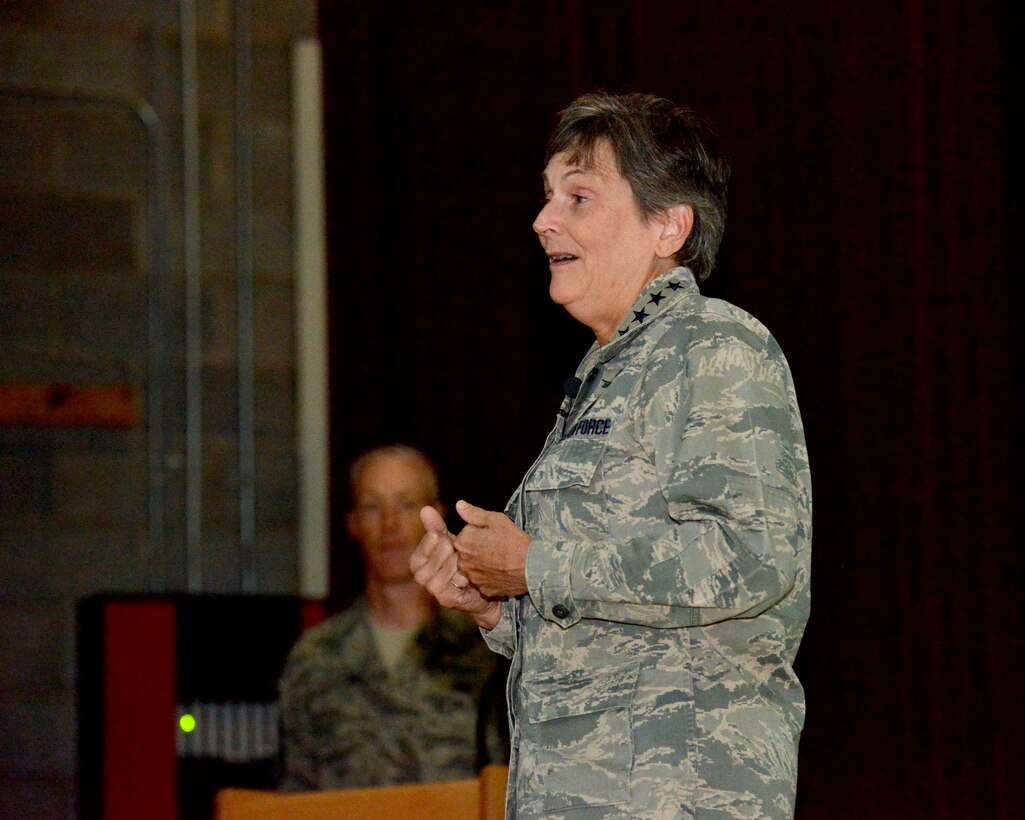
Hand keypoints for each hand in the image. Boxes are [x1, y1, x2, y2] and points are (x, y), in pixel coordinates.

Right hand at [410, 506, 500, 628]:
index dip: (446, 537)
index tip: (451, 540)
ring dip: (458, 564)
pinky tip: (468, 577)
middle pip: (438, 553)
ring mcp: (432, 589)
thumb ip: (437, 527)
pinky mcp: (445, 599)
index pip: (430, 539)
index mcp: (417, 560)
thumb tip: (425, 509)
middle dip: (454, 550)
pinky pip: (452, 584)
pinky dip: (463, 578)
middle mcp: (420, 576)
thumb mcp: (449, 541)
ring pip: (445, 569)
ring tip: (465, 564)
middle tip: (461, 553)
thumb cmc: (461, 561)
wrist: (482, 585)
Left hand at [453, 499, 529, 597]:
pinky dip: (490, 576)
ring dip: (482, 563)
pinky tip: (501, 571)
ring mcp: (473, 577)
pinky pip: (483, 580)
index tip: (492, 534)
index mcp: (463, 542)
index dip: (479, 532)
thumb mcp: (495, 520)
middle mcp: (463, 562)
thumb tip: (459, 505)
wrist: (531, 567)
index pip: (465, 533)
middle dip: (478, 548)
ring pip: (474, 567)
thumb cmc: (514, 541)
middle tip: (497, 546)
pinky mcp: (483, 589)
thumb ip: (474, 513)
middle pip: (467, 551)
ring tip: (500, 559)